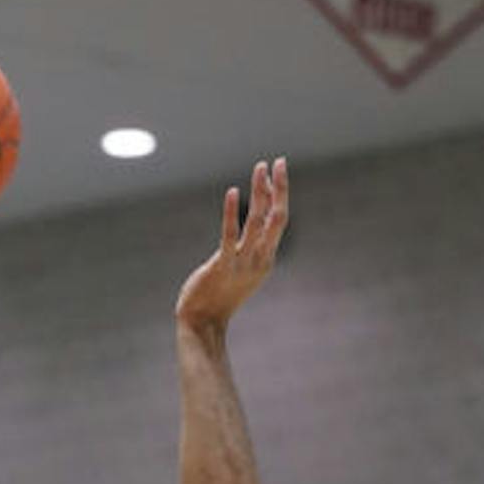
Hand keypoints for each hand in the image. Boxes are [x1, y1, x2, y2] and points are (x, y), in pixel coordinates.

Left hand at [177, 158, 289, 331]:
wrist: (204, 321)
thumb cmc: (219, 296)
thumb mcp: (242, 271)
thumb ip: (249, 250)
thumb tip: (251, 229)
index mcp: (266, 258)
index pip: (278, 220)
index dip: (278, 195)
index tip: (277, 172)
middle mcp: (260, 258)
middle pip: (277, 217)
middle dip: (279, 188)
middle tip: (278, 162)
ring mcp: (242, 262)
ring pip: (257, 221)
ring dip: (259, 192)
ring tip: (259, 169)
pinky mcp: (222, 265)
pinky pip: (229, 235)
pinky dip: (232, 212)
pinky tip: (233, 192)